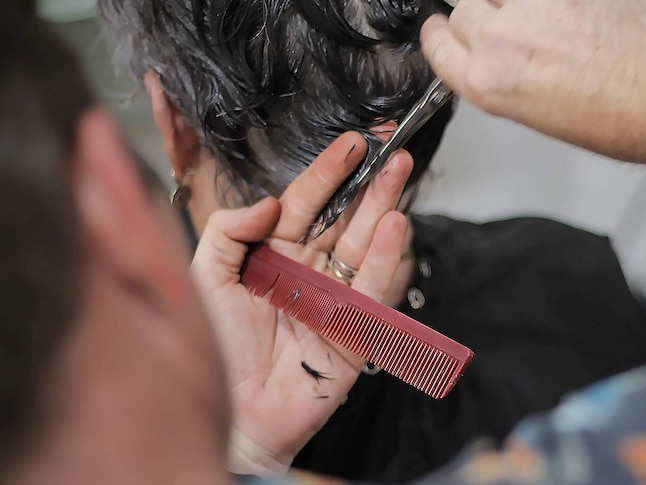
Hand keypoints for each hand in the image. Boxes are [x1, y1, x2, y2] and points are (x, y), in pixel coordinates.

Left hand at [190, 132, 413, 473]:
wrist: (230, 415)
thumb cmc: (212, 352)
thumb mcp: (204, 278)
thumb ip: (229, 232)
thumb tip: (268, 202)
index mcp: (274, 256)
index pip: (305, 204)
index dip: (328, 172)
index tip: (350, 142)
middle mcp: (309, 272)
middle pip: (344, 219)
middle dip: (369, 182)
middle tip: (392, 149)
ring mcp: (334, 300)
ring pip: (363, 246)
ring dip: (384, 209)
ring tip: (400, 174)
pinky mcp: (354, 332)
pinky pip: (371, 290)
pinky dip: (384, 259)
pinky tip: (394, 227)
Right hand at [421, 0, 645, 160]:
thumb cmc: (615, 116)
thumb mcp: (535, 113)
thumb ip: (501, 78)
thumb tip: (497, 59)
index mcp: (486, 82)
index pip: (436, 42)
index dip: (442, 36)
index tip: (446, 31)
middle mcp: (499, 39)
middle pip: (463, 9)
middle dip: (481, 17)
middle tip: (510, 27)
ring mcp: (530, 4)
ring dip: (510, 2)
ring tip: (542, 19)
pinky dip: (547, 0)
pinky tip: (565, 12)